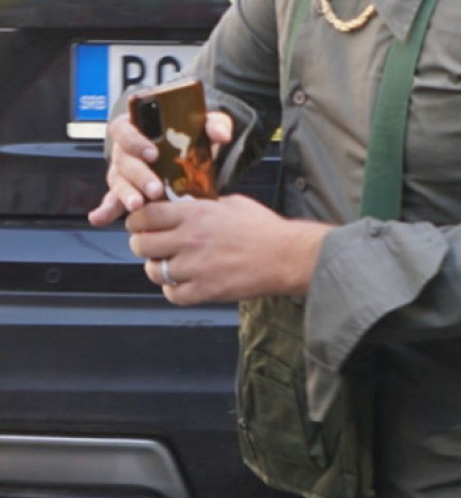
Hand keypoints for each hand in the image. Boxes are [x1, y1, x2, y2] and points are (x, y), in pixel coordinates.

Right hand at [88, 110, 233, 227]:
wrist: (188, 151)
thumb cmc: (188, 135)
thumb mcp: (202, 125)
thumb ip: (214, 123)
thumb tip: (221, 133)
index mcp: (137, 127)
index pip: (125, 129)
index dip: (135, 141)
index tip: (152, 153)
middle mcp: (125, 150)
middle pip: (123, 161)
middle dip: (138, 175)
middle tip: (155, 188)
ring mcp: (124, 172)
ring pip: (118, 182)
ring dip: (126, 194)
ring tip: (138, 205)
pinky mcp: (126, 191)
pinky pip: (111, 200)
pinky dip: (105, 210)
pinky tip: (100, 218)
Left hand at [125, 193, 331, 304]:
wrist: (285, 256)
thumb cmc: (263, 228)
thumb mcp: (231, 202)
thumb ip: (203, 205)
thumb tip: (185, 205)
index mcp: (194, 214)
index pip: (144, 215)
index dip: (138, 221)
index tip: (142, 224)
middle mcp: (188, 239)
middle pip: (140, 245)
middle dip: (144, 245)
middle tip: (154, 246)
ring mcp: (194, 267)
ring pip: (153, 271)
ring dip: (159, 269)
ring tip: (172, 266)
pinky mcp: (204, 291)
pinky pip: (172, 294)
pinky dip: (174, 290)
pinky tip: (186, 283)